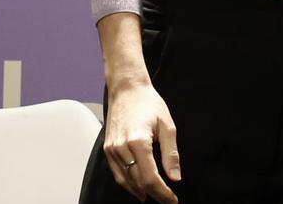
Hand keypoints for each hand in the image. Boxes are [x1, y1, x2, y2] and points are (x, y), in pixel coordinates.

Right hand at [102, 80, 180, 202]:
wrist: (127, 89)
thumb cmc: (148, 103)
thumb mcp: (167, 126)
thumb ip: (171, 154)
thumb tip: (174, 176)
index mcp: (138, 141)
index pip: (150, 178)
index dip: (162, 193)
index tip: (172, 199)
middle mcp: (121, 147)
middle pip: (137, 182)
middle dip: (154, 194)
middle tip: (166, 199)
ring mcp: (112, 149)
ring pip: (125, 180)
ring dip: (140, 191)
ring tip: (154, 196)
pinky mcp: (108, 148)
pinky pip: (117, 172)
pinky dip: (128, 182)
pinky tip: (138, 186)